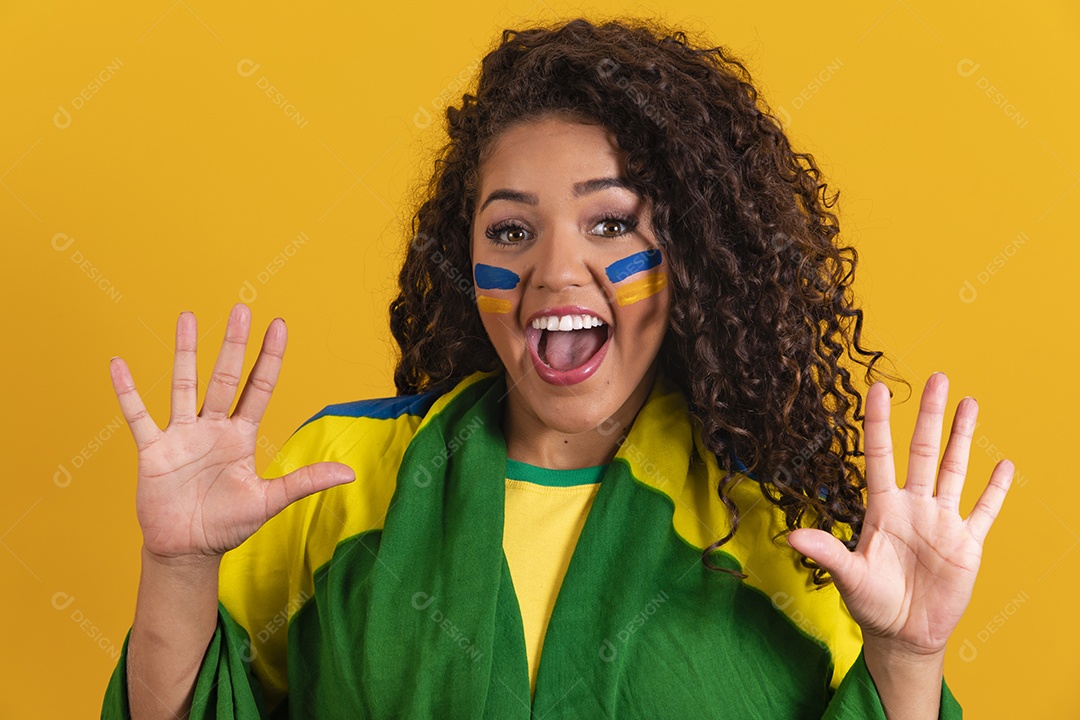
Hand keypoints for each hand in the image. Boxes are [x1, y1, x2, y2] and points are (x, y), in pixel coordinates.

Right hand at [109, 304, 354, 560]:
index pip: (259, 387)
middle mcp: (213, 428)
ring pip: (184, 385)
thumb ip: (305, 482)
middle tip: (241, 308)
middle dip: (233, 344)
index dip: (269, 358)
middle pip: (225, 377)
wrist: (188, 550)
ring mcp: (182, 436)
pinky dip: (127, 392)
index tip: (279, 325)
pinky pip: (138, 416)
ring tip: (187, 316)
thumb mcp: (270, 501)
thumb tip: (349, 473)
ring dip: (185, 352)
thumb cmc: (228, 524)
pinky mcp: (154, 451)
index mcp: (241, 436)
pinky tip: (118, 364)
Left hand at [787, 372, 1013, 655]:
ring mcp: (941, 522)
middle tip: (936, 377)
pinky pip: (984, 511)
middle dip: (929, 415)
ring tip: (969, 402)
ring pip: (955, 469)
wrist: (904, 634)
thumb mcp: (848, 577)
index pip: (880, 455)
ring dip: (963, 437)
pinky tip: (1004, 464)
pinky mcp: (967, 544)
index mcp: (882, 508)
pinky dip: (995, 489)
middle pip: (922, 451)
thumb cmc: (871, 603)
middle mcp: (913, 506)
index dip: (879, 422)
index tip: (877, 387)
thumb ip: (826, 553)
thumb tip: (792, 537)